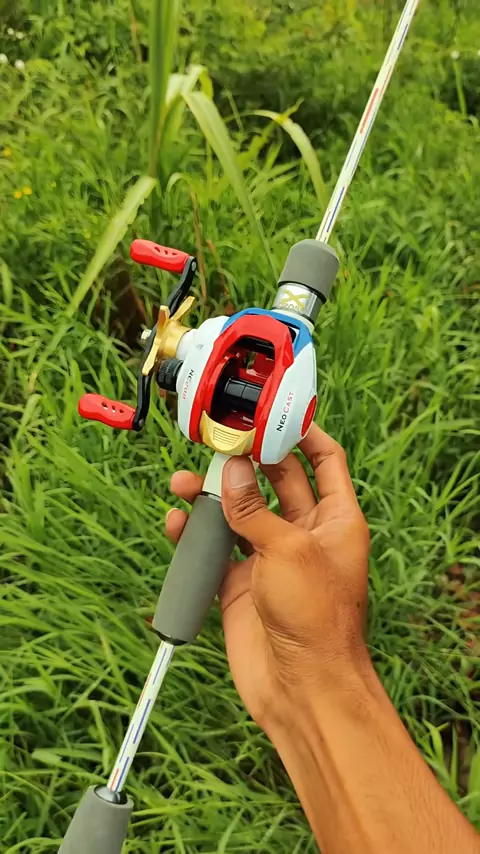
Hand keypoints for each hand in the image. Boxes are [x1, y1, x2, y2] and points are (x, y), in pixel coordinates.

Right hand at [166, 424, 370, 732]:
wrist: (302, 689)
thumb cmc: (316, 620)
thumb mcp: (289, 551)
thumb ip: (256, 511)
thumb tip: (233, 473)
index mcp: (336, 519)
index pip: (325, 461)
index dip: (304, 434)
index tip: (274, 412)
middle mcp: (305, 533)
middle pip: (276, 482)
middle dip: (248, 460)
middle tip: (218, 441)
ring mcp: (271, 558)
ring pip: (240, 514)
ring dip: (214, 497)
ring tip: (184, 482)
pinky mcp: (242, 584)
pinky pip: (217, 550)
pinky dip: (197, 535)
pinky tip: (177, 522)